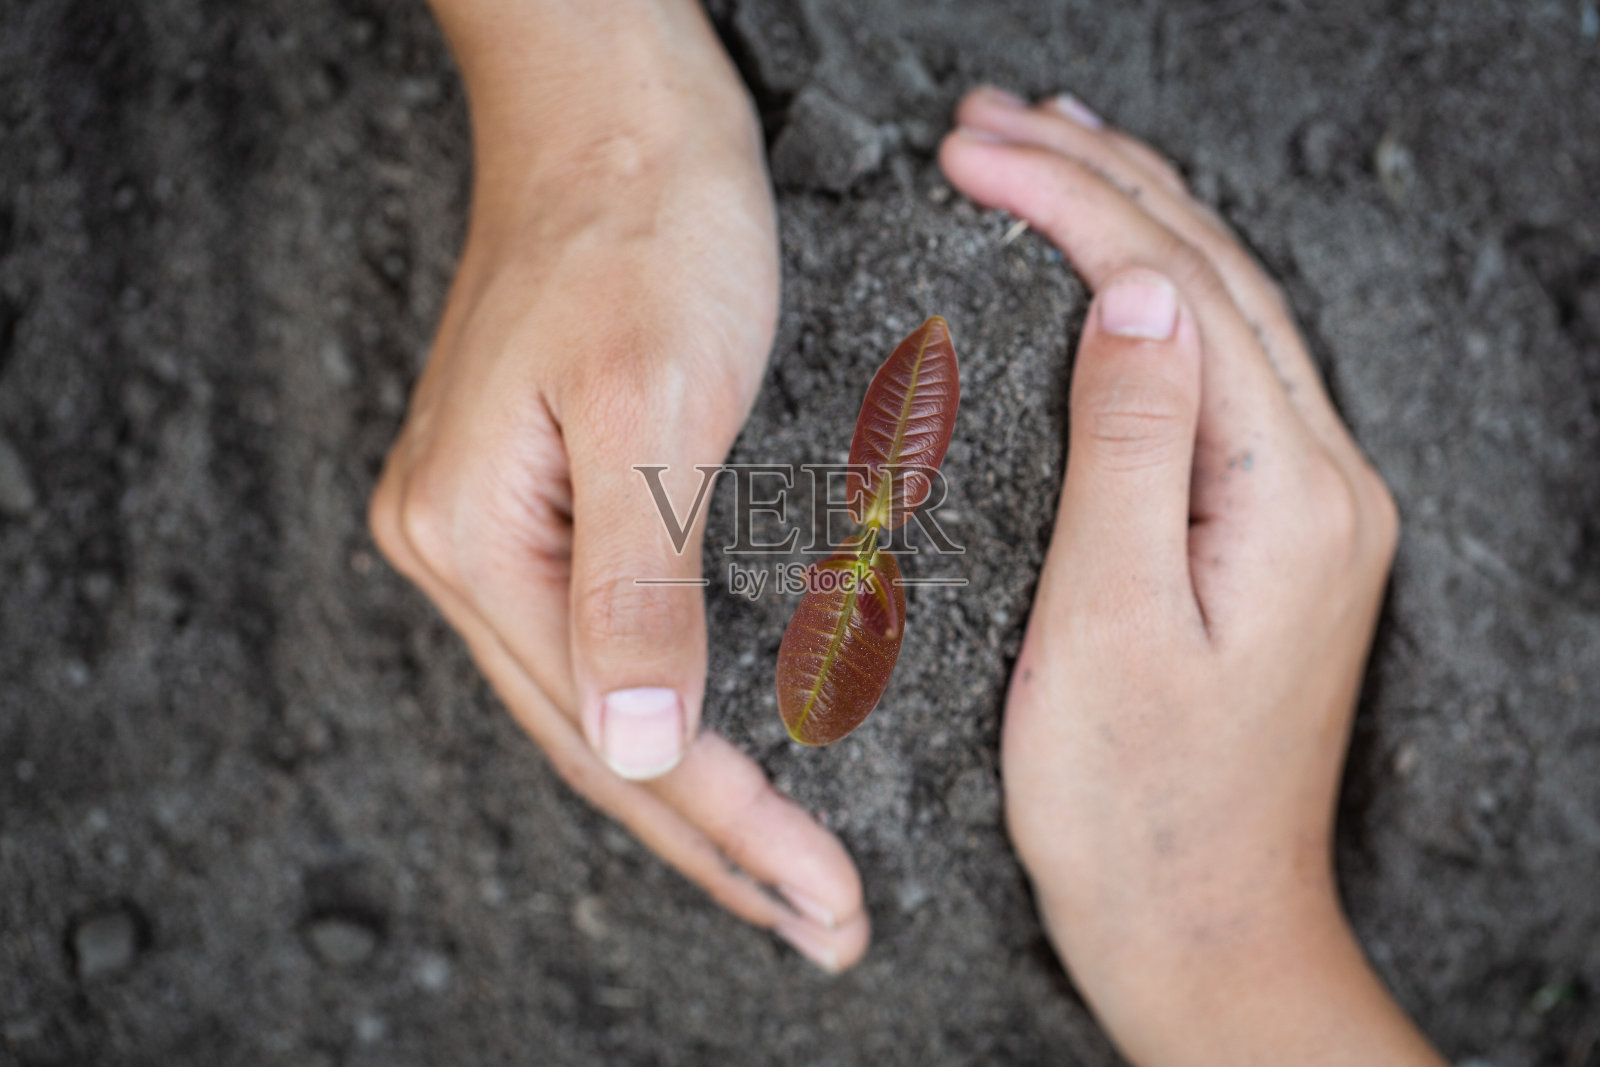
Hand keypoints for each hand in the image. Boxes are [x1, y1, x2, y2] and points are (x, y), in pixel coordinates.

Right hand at [369, 0, 867, 970]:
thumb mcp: (654, 396)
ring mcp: (495, 527)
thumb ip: (637, 580)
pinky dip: (671, 719)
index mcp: (477, 535)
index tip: (824, 900)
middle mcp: (465, 548)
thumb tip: (635, 750)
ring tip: (784, 880)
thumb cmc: (645, 226)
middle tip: (821, 925)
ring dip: (696, 801)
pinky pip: (605, 646)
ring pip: (600, 706)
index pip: (615, 728)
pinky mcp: (543, 501)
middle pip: (598, 741)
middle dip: (718, 845)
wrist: (615, 111)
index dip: (727, 826)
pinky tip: (718, 761)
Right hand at [941, 89, 1441, 1062]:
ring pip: (1224, 313)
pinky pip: (1219, 371)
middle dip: (1102, 180)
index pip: (1177, 291)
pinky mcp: (1271, 530)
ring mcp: (1306, 504)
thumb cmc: (1136, 805)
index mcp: (1290, 494)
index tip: (972, 150)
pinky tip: (1117, 278)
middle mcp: (1323, 481)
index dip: (1074, 204)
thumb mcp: (1109, 628)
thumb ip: (1134, 451)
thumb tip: (1137, 294)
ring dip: (1137, 218)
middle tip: (993, 115)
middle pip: (1215, 279)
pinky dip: (1157, 298)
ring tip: (1054, 144)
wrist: (1202, 925)